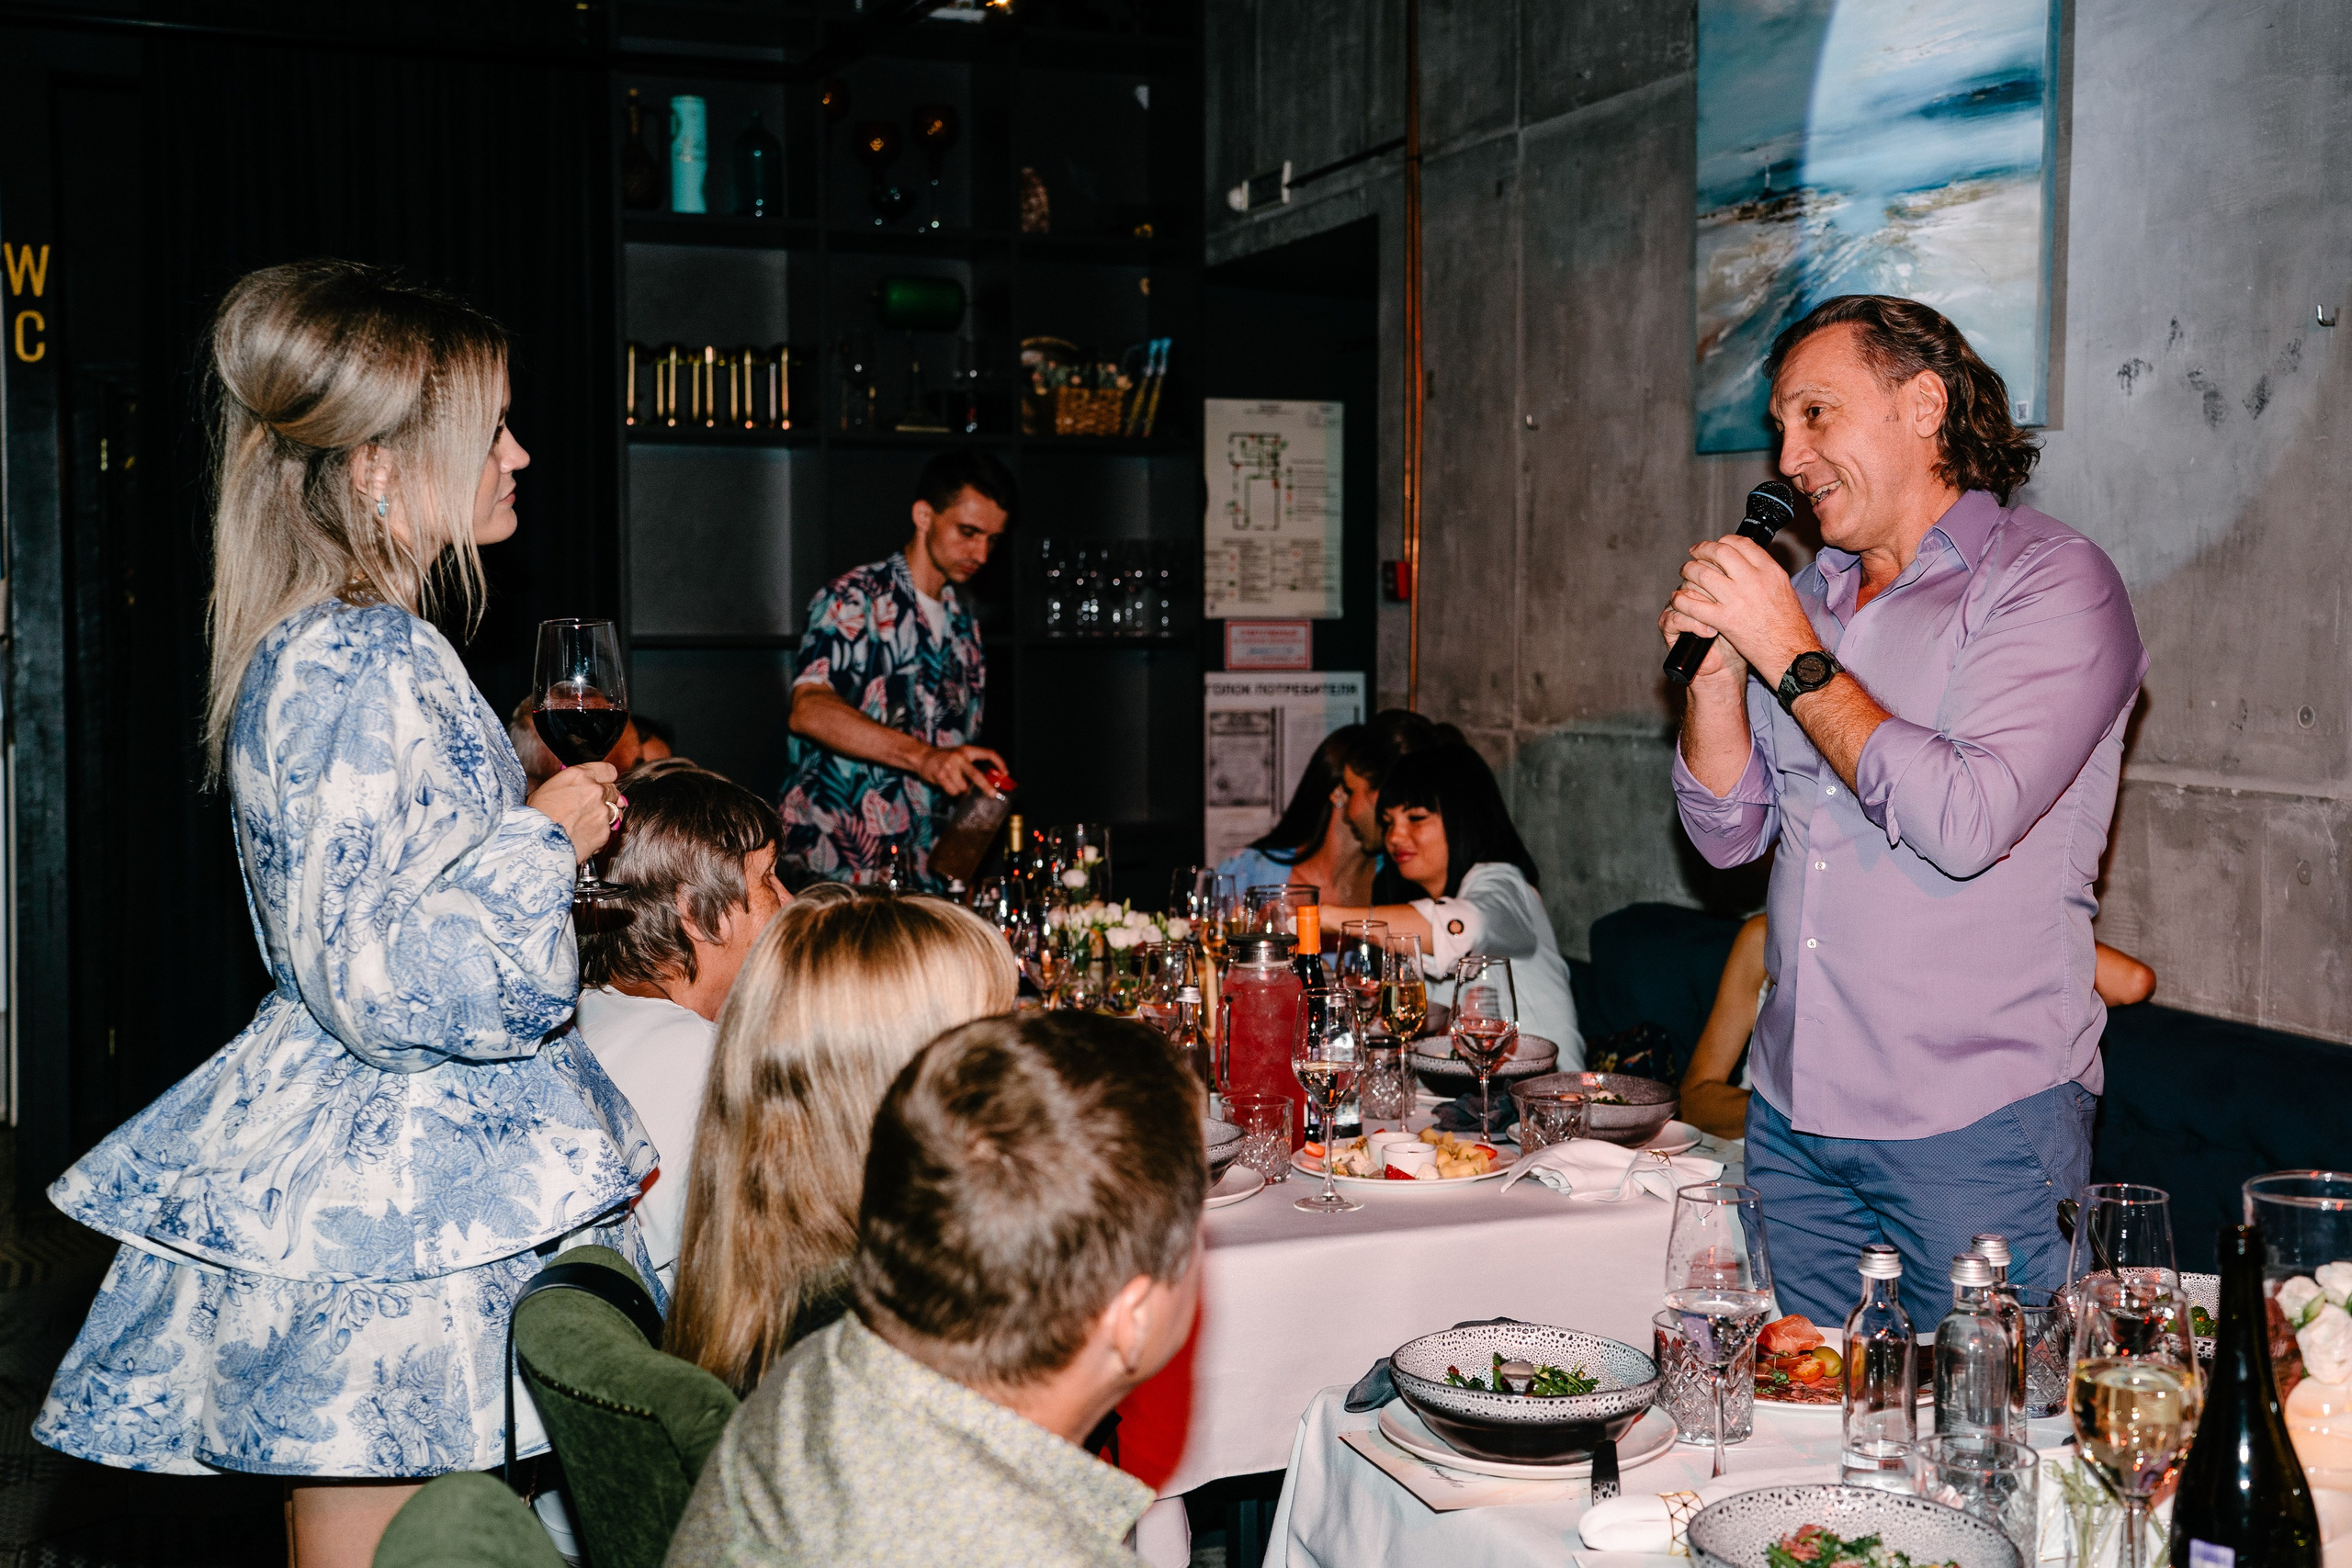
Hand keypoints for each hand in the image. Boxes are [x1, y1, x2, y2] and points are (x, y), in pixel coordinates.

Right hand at [528, 762, 622, 863]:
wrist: (537, 843)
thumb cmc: (535, 817)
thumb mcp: (546, 789)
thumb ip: (568, 785)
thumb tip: (574, 788)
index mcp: (579, 776)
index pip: (608, 770)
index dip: (606, 778)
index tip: (604, 783)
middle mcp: (595, 791)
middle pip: (613, 790)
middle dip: (606, 797)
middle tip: (593, 806)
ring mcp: (602, 811)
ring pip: (615, 810)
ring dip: (604, 815)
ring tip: (586, 823)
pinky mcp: (605, 831)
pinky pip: (607, 830)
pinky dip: (599, 833)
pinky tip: (584, 835)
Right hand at [916, 743, 1008, 795]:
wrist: (922, 756)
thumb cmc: (944, 758)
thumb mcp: (960, 756)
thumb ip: (972, 766)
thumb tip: (986, 784)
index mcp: (967, 750)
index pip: (988, 753)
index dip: (999, 762)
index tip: (1006, 773)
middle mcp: (959, 757)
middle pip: (976, 775)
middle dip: (986, 786)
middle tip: (993, 794)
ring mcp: (949, 766)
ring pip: (963, 787)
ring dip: (961, 790)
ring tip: (953, 781)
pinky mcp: (940, 775)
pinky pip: (952, 791)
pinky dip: (952, 791)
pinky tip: (946, 783)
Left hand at [1668, 533, 1819, 687]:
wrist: (1792, 653)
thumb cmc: (1790, 626)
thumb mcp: (1783, 590)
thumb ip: (1763, 574)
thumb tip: (1744, 563)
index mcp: (1770, 571)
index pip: (1741, 543)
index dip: (1723, 541)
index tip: (1715, 545)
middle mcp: (1753, 580)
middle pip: (1719, 552)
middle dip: (1702, 550)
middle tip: (1694, 554)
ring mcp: (1737, 599)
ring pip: (1702, 574)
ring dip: (1688, 571)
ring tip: (1685, 573)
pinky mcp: (1725, 620)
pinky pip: (1694, 604)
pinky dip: (1681, 600)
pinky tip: (1678, 599)